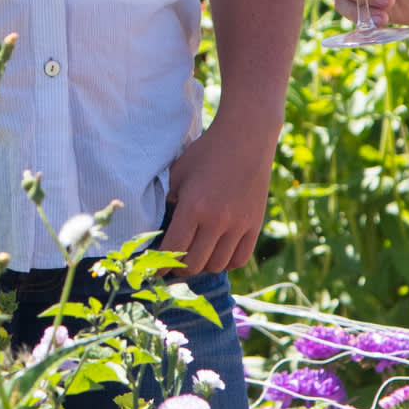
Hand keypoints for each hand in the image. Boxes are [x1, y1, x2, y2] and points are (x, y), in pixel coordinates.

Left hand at [161, 116, 275, 276]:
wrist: (246, 137)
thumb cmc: (207, 151)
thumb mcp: (178, 172)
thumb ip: (168, 200)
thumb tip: (162, 227)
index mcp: (193, 207)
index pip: (173, 249)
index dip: (160, 265)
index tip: (153, 271)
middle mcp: (217, 221)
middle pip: (194, 264)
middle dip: (178, 270)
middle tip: (172, 266)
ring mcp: (239, 225)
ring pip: (217, 265)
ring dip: (202, 266)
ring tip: (194, 259)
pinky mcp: (254, 225)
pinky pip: (240, 258)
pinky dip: (226, 262)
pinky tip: (217, 254)